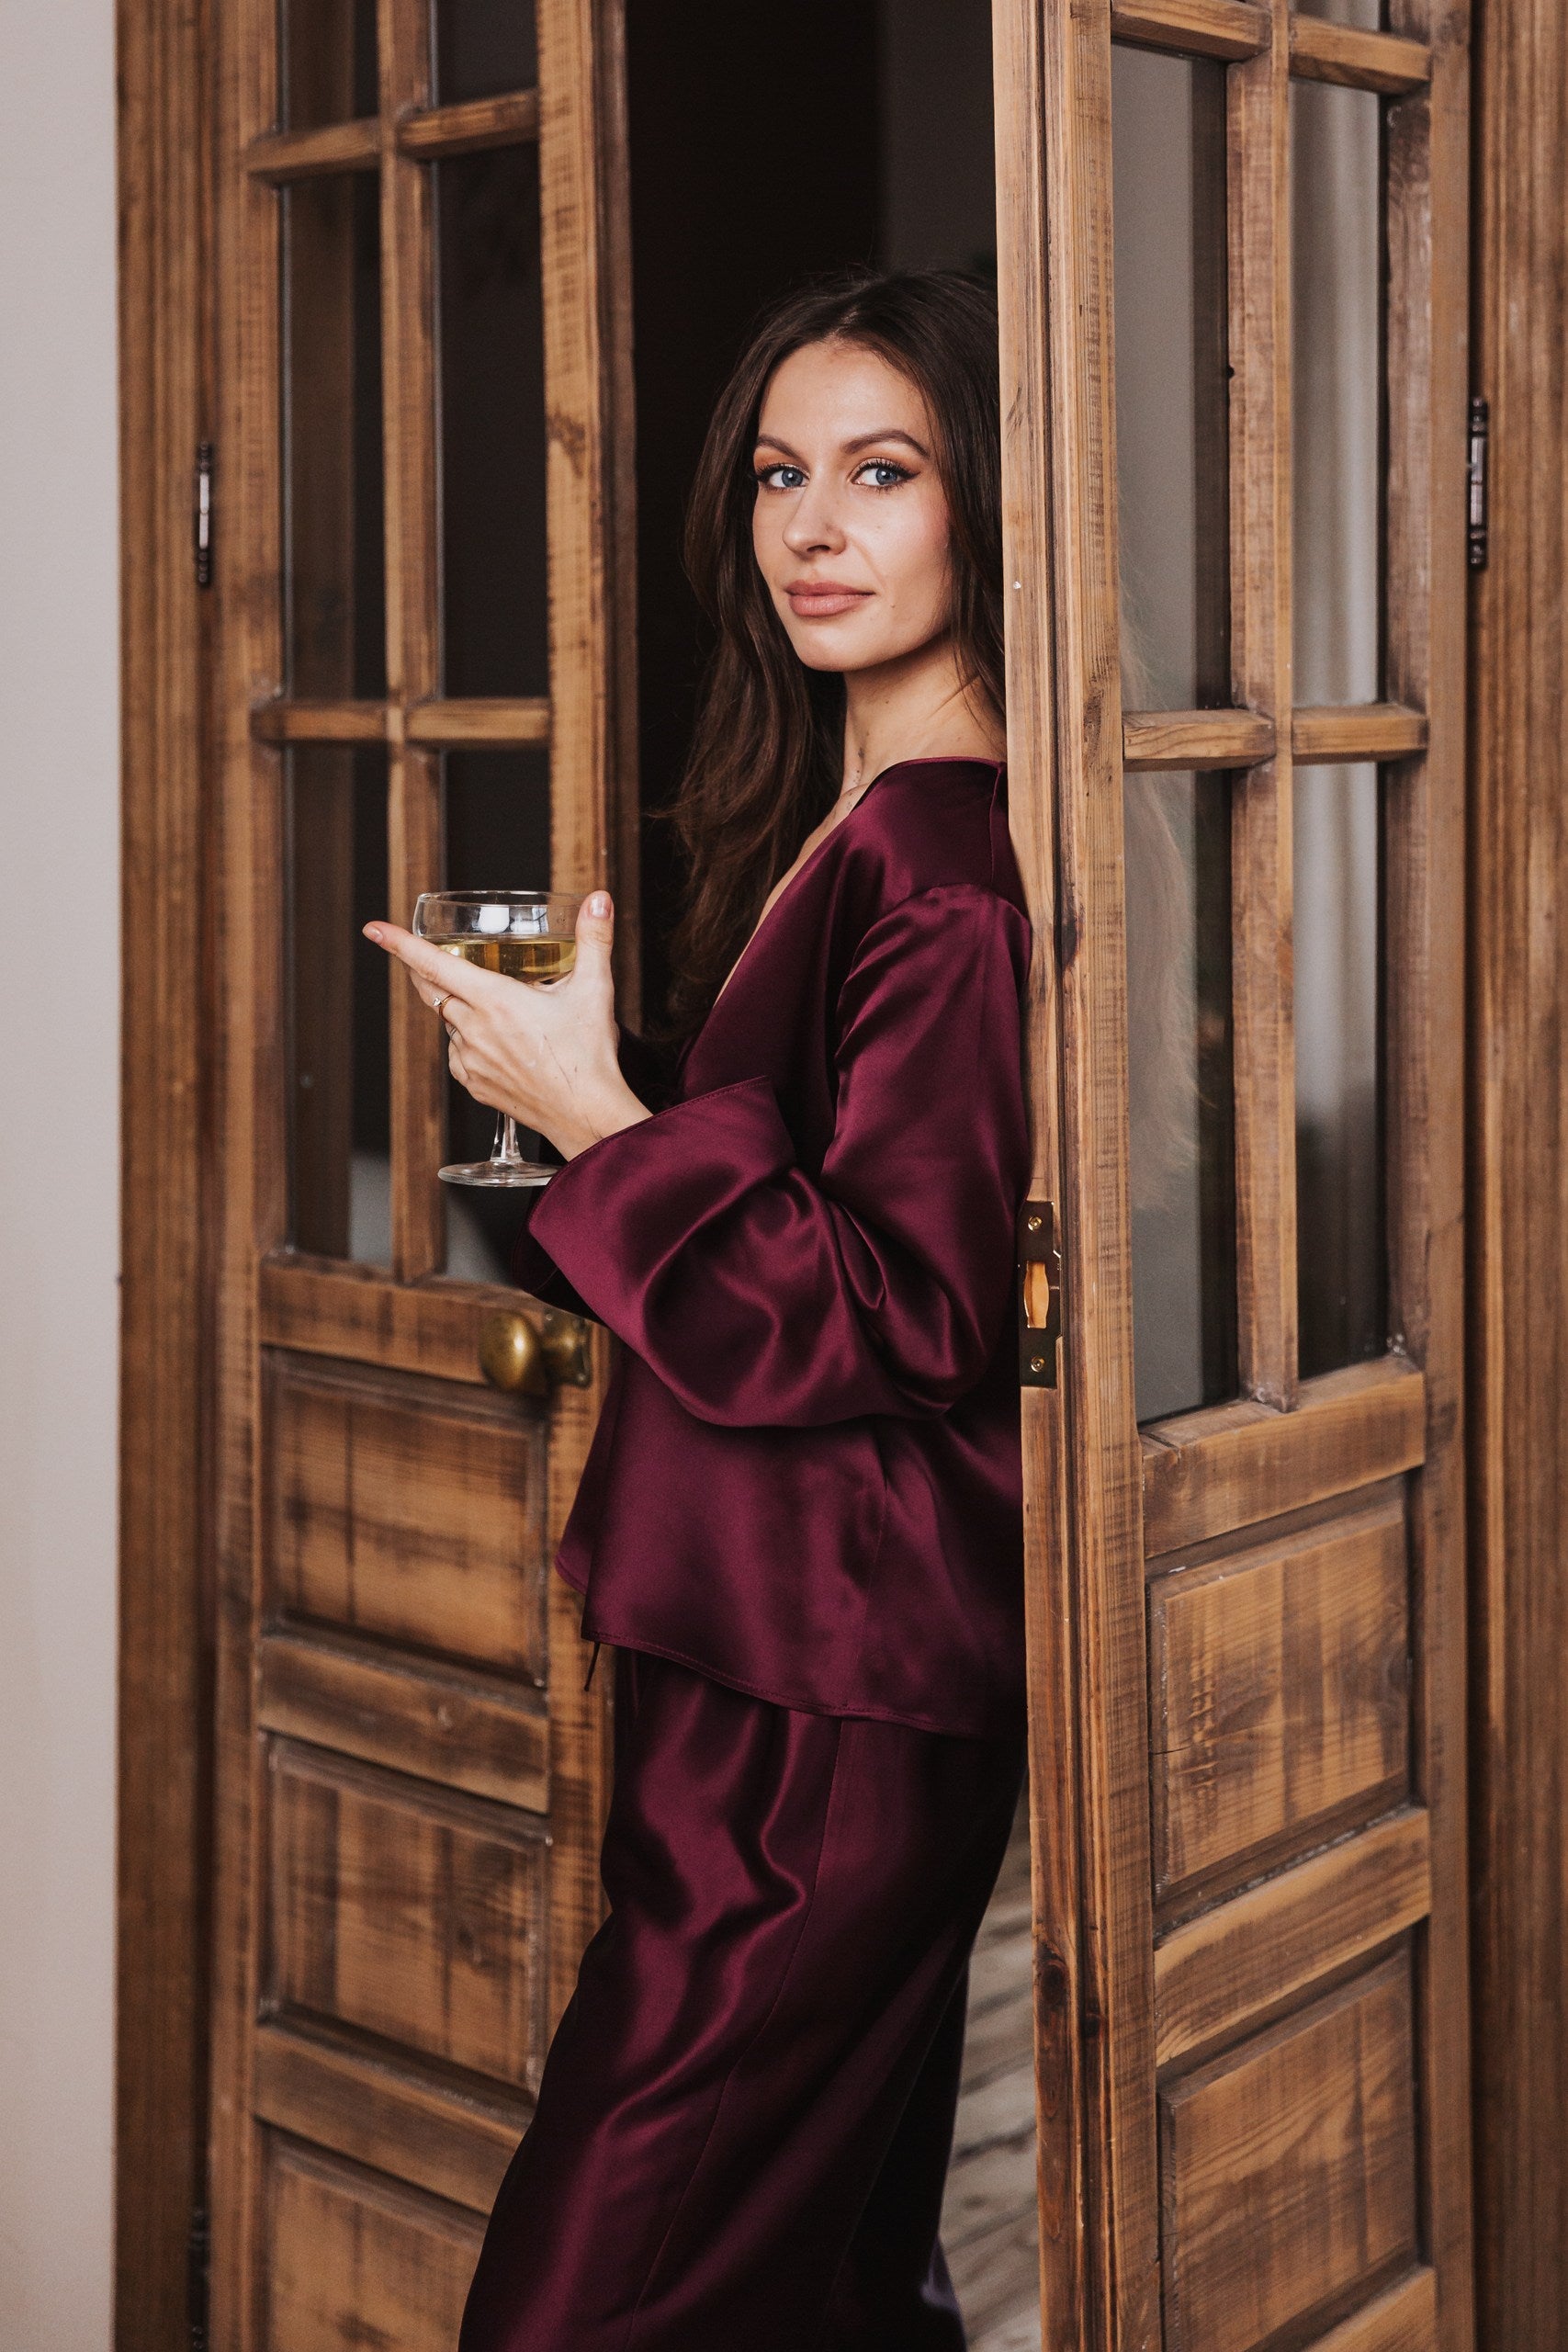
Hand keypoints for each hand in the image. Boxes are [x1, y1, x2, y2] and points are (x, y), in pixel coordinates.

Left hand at [363, 891, 650, 1159]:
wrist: (588, 1116)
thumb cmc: (588, 1057)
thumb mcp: (594, 990)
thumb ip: (594, 940)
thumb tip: (599, 901)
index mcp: (495, 1000)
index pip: (433, 964)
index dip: (399, 944)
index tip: (373, 930)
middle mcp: (474, 1029)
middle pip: (434, 991)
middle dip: (429, 971)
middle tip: (432, 958)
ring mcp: (470, 1060)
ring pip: (450, 1022)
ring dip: (462, 1009)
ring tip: (501, 1011)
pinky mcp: (474, 1085)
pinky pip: (459, 1054)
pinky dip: (469, 1041)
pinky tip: (497, 1043)